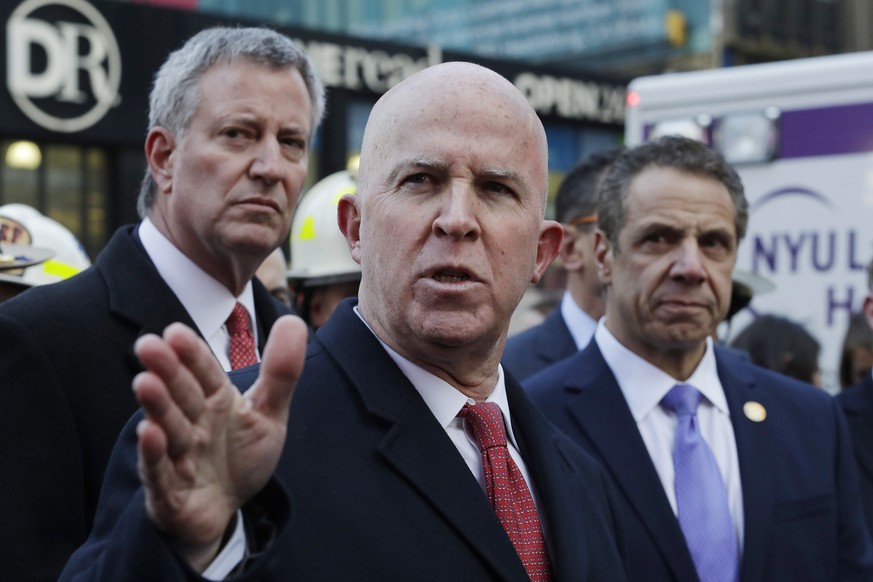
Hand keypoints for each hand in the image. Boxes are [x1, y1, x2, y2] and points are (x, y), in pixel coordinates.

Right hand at [132, 315, 306, 570]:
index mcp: (215, 401)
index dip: (192, 354)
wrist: (224, 511)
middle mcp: (194, 424)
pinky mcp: (169, 493)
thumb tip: (295, 321)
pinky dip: (154, 455)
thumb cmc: (240, 456)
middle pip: (181, 395)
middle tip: (147, 344)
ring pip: (169, 428)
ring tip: (144, 382)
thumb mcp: (268, 414)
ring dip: (157, 406)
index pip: (204, 373)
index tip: (175, 332)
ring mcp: (179, 457)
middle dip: (166, 371)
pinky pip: (160, 473)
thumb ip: (281, 372)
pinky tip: (148, 433)